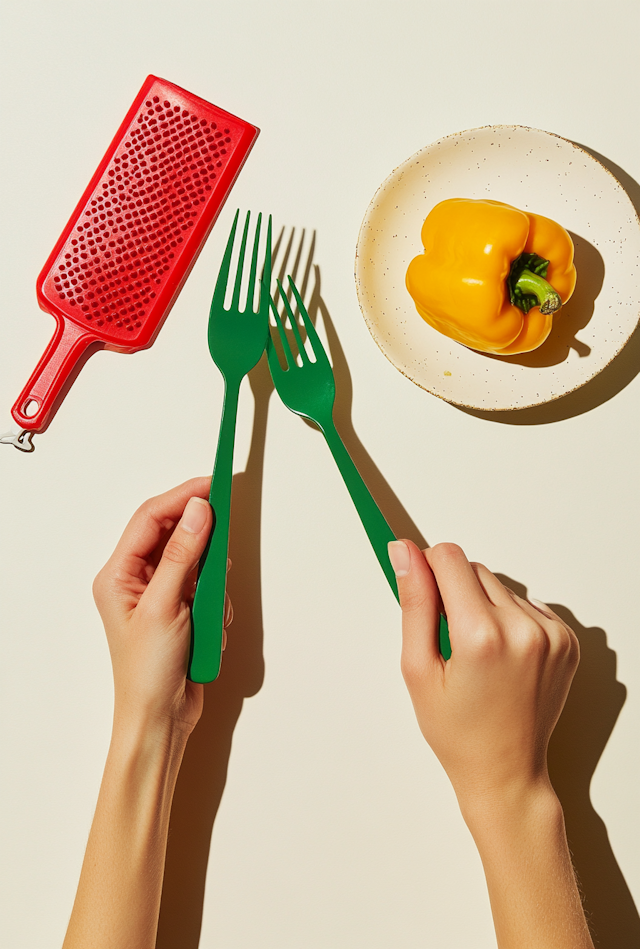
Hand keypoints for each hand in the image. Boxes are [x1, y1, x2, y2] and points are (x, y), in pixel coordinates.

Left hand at [93, 478, 232, 734]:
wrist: (161, 719)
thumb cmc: (148, 671)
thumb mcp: (165, 607)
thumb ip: (184, 554)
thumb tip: (198, 510)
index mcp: (119, 574)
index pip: (151, 519)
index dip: (182, 497)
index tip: (214, 484)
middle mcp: (137, 579)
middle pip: (175, 536)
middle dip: (203, 547)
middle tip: (222, 546)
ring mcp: (161, 594)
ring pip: (198, 563)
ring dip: (210, 586)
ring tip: (206, 614)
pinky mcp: (181, 610)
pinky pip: (207, 588)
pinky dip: (215, 604)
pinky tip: (207, 630)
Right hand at [388, 540, 578, 810]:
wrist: (506, 771)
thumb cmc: (457, 730)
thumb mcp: (418, 668)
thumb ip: (413, 602)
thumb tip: (404, 552)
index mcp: (481, 635)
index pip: (449, 558)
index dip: (428, 569)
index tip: (422, 591)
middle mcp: (523, 629)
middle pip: (475, 569)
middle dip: (455, 592)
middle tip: (448, 640)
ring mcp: (551, 635)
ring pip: (500, 588)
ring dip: (483, 607)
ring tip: (477, 654)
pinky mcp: (567, 641)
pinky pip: (526, 605)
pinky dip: (510, 620)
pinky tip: (501, 657)